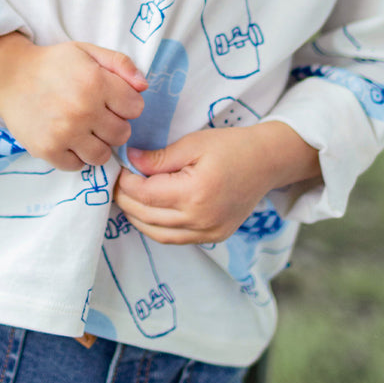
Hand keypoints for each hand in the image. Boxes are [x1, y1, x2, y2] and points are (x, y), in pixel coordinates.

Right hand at [0, 32, 145, 170]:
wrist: (10, 76)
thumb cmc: (53, 63)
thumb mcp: (87, 51)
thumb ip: (120, 64)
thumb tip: (144, 86)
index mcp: (96, 83)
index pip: (136, 108)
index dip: (127, 104)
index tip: (113, 100)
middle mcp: (83, 110)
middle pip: (122, 134)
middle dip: (114, 125)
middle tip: (98, 116)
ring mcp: (65, 133)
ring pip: (102, 155)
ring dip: (98, 144)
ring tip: (85, 130)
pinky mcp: (48, 150)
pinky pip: (77, 166)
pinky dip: (76, 156)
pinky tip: (69, 140)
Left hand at [114, 122, 319, 244]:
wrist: (267, 162)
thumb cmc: (231, 146)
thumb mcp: (193, 143)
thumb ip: (159, 158)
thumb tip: (129, 161)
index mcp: (195, 193)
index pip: (144, 194)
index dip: (125, 182)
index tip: (119, 167)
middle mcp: (200, 219)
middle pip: (146, 216)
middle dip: (125, 199)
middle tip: (116, 182)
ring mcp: (208, 232)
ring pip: (157, 233)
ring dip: (136, 217)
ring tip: (126, 197)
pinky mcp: (214, 237)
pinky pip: (174, 239)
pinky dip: (156, 227)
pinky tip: (148, 210)